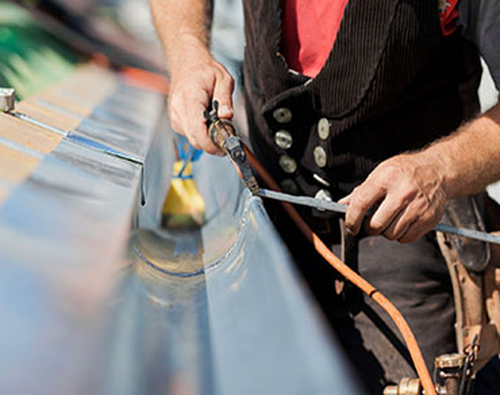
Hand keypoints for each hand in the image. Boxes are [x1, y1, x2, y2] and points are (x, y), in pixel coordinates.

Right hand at [168, 38, 233, 154]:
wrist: (187, 62)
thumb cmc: (204, 69)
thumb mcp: (223, 79)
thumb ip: (226, 99)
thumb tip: (226, 116)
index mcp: (190, 97)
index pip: (197, 129)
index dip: (210, 143)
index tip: (223, 147)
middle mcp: (178, 108)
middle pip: (194, 139)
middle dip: (212, 143)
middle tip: (226, 136)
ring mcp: (175, 115)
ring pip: (192, 139)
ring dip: (206, 138)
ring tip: (216, 123)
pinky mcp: (175, 120)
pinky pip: (190, 134)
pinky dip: (200, 133)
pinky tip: (207, 121)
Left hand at [340, 152, 448, 242]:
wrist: (439, 170)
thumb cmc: (407, 171)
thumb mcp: (381, 172)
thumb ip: (362, 190)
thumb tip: (343, 204)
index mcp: (386, 178)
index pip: (361, 203)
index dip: (351, 219)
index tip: (351, 226)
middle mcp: (403, 192)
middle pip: (376, 225)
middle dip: (369, 228)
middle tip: (372, 222)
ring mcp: (417, 206)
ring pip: (391, 234)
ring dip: (386, 232)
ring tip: (390, 219)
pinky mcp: (428, 218)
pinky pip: (406, 238)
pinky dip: (401, 235)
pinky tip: (402, 222)